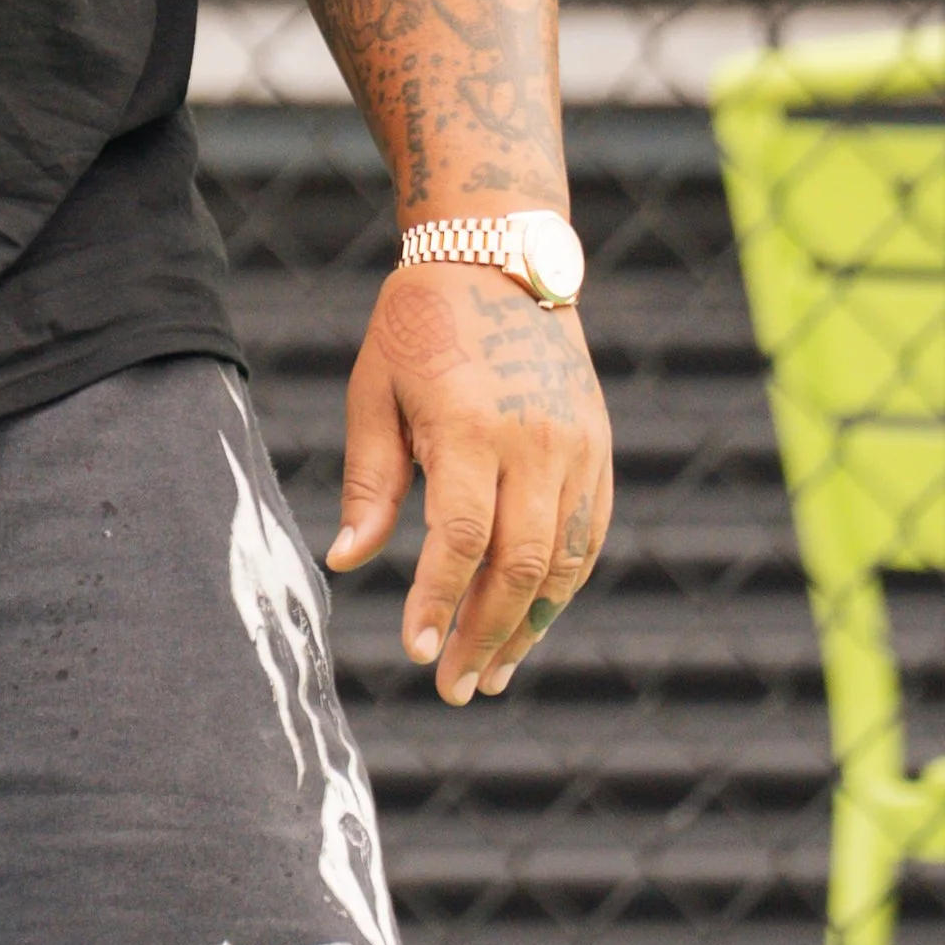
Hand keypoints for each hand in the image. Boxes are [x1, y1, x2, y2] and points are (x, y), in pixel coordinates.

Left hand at [325, 261, 612, 702]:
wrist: (497, 256)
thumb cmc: (418, 323)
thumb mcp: (374, 389)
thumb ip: (370, 481)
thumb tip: (347, 563)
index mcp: (470, 426)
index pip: (460, 539)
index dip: (438, 603)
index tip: (415, 651)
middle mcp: (535, 442)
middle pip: (519, 567)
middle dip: (486, 636)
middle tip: (454, 688)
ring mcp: (576, 446)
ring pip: (564, 563)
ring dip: (529, 627)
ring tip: (493, 675)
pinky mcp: (597, 447)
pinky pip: (589, 535)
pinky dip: (564, 587)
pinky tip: (532, 621)